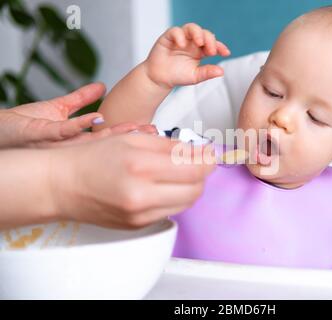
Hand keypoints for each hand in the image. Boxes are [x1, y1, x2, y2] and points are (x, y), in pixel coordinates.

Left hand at [0, 83, 137, 147]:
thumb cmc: (19, 127)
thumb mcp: (57, 109)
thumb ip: (80, 99)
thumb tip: (100, 87)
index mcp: (77, 140)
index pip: (110, 136)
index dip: (131, 133)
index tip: (150, 130)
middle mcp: (72, 146)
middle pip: (108, 143)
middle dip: (133, 138)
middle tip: (153, 134)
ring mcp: (59, 143)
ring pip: (92, 141)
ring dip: (115, 135)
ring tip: (136, 128)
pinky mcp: (44, 134)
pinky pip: (66, 130)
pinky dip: (81, 124)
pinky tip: (98, 118)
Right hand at [50, 133, 215, 228]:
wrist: (62, 185)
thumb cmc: (91, 158)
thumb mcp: (131, 139)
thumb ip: (169, 145)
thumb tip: (198, 150)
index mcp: (141, 167)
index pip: (195, 169)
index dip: (208, 159)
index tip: (209, 152)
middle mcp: (142, 196)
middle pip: (196, 189)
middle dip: (202, 174)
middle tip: (195, 161)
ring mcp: (140, 215)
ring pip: (186, 203)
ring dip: (191, 187)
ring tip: (178, 173)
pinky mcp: (137, 226)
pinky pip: (170, 212)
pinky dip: (174, 198)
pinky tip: (162, 186)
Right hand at [145, 23, 230, 88]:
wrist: (160, 79)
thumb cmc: (178, 76)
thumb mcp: (195, 76)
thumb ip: (207, 73)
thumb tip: (221, 71)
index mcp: (200, 51)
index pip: (212, 44)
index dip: (220, 47)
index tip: (226, 53)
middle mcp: (192, 42)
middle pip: (204, 34)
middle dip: (209, 40)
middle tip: (211, 50)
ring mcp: (181, 38)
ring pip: (191, 27)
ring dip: (197, 33)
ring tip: (199, 42)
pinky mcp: (169, 37)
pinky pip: (175, 31)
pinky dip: (179, 35)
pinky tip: (182, 44)